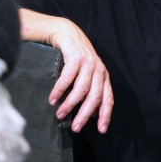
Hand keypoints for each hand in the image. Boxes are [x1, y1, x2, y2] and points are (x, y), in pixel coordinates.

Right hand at [20, 9, 113, 131]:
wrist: (66, 31)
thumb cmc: (75, 56)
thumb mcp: (86, 74)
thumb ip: (90, 91)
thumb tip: (93, 114)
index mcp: (103, 76)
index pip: (108, 99)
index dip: (105, 115)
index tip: (101, 130)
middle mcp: (99, 70)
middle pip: (94, 97)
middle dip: (85, 115)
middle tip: (76, 128)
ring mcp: (88, 62)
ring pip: (81, 89)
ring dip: (70, 104)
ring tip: (60, 114)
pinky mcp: (75, 56)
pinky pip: (68, 78)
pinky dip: (60, 90)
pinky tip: (53, 99)